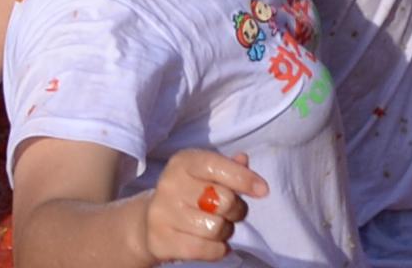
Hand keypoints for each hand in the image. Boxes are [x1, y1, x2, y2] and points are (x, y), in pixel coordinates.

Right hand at [141, 150, 268, 263]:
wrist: (148, 222)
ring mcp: (162, 214)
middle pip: (223, 201)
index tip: (263, 190)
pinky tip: (215, 244)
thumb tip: (244, 161)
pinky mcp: (160, 241)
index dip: (245, 179)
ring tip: (220, 227)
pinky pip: (204, 250)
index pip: (218, 166)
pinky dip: (218, 250)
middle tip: (233, 212)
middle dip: (237, 209)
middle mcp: (170, 185)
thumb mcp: (207, 173)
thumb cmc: (189, 193)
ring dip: (227, 231)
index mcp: (183, 162)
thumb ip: (229, 167)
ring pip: (216, 228)